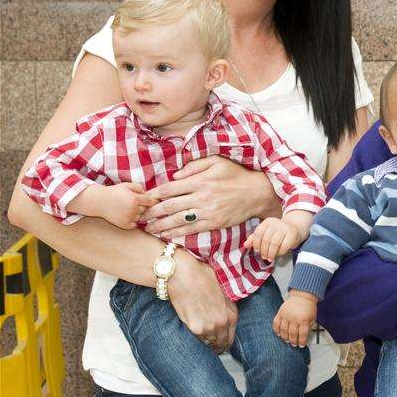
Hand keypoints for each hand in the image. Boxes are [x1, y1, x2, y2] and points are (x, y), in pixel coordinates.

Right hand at [96, 183, 156, 228]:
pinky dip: (132, 221)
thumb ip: (139, 188)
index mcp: (135, 199)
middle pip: (146, 209)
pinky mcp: (124, 225)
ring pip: (140, 217)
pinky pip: (135, 224)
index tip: (152, 201)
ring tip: (128, 208)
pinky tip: (126, 215)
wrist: (99, 202)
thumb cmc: (114, 192)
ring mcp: (128, 218)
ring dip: (137, 214)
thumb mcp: (127, 185)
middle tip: (135, 203)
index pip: (150, 202)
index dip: (152, 201)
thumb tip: (148, 195)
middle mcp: (133, 209)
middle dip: (143, 206)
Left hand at [142, 156, 276, 238]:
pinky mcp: (214, 222)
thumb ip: (194, 166)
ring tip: (148, 228)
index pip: (170, 188)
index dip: (153, 194)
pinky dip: (177, 233)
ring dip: (160, 225)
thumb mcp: (217, 161)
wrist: (257, 192)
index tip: (143, 198)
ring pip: (177, 220)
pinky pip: (191, 229)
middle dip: (151, 212)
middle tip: (139, 216)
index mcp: (200, 180)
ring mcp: (207, 211)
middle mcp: (201, 197)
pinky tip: (167, 235)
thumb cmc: (236, 174)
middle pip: (169, 206)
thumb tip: (175, 175)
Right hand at [167, 250, 237, 351]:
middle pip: (221, 343)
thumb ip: (226, 307)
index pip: (231, 337)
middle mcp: (222, 323)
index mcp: (231, 314)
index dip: (226, 341)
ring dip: (208, 342)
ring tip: (205, 339)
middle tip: (214, 345)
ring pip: (209, 343)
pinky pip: (198, 340)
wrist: (184, 275)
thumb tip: (224, 313)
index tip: (222, 342)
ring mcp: (208, 327)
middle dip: (218, 344)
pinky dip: (198, 338)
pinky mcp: (194, 328)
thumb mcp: (223, 292)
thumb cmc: (202, 277)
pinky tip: (197, 333)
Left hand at [244, 217, 302, 261]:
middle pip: (266, 239)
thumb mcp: (266, 232)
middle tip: (264, 257)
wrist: (296, 227)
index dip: (256, 244)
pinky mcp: (292, 234)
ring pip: (274, 243)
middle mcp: (276, 223)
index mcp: (267, 222)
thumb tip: (245, 245)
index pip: (258, 233)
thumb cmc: (278, 232)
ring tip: (270, 258)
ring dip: (271, 253)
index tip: (257, 250)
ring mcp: (285, 228)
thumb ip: (255, 238)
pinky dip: (280, 252)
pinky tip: (279, 253)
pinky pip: (284, 245)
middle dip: (264, 250)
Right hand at [274, 291, 317, 347]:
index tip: (301, 345)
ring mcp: (286, 315)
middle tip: (294, 344)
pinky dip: (276, 330)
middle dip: (293, 341)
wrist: (303, 295)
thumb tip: (305, 337)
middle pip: (292, 334)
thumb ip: (309, 327)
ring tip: (287, 340)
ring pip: (283, 330)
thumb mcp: (313, 318)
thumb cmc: (308, 306)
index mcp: (304, 319)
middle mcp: (294, 318)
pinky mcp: (280, 312)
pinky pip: (276, 323)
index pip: (302, 334)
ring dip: (284, 337)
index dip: (301, 341)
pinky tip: (279, 333)